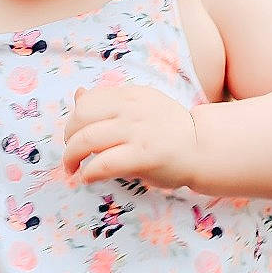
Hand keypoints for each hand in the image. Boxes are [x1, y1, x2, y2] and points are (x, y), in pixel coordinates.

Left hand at [62, 84, 199, 189]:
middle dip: (68, 137)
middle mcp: (131, 109)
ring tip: (73, 168)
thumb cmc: (169, 130)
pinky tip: (87, 178)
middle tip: (71, 153)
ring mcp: (137, 132)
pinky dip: (88, 173)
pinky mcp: (143, 156)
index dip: (74, 120)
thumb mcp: (139, 106)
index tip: (75, 135)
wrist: (203, 147)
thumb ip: (109, 103)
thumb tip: (78, 95)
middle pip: (80, 117)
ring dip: (71, 157)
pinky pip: (103, 163)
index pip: (87, 101)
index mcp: (129, 95)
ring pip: (87, 140)